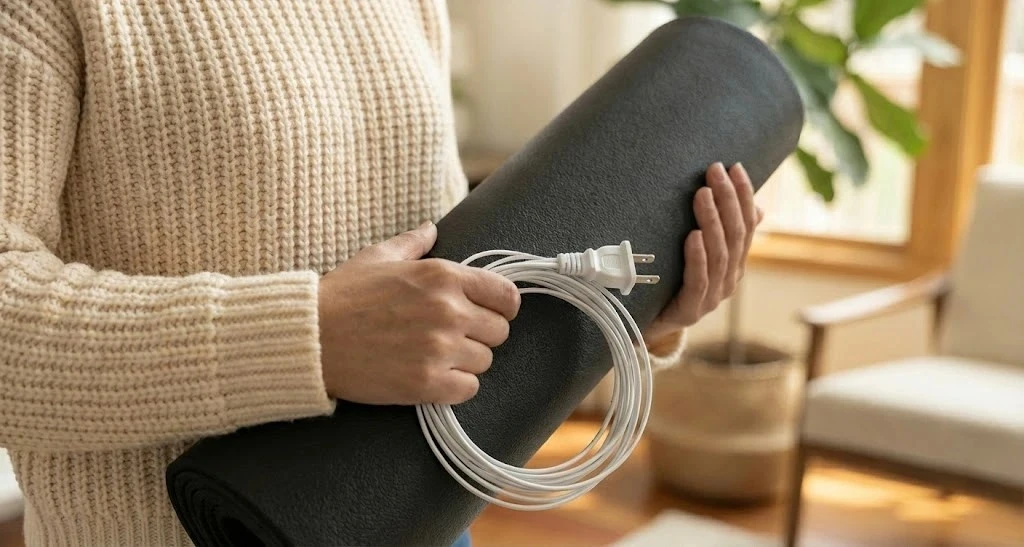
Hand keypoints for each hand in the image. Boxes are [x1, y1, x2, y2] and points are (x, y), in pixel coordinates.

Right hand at [317, 222, 520, 404]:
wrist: (310, 338)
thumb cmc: (342, 295)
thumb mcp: (378, 256)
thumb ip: (413, 243)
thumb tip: (431, 229)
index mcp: (443, 276)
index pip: (507, 296)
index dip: (501, 306)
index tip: (488, 313)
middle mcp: (449, 311)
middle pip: (499, 332)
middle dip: (480, 334)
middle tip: (452, 336)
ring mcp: (439, 349)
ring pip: (485, 361)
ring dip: (465, 361)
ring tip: (435, 355)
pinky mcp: (427, 383)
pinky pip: (468, 389)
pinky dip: (455, 386)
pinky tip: (432, 377)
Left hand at [645, 162, 763, 342]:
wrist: (645, 325)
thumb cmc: (670, 282)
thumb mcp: (694, 253)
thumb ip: (717, 230)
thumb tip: (756, 206)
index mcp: (734, 263)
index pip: (747, 224)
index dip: (744, 195)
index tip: (734, 167)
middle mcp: (728, 279)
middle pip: (735, 235)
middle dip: (727, 200)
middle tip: (714, 171)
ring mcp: (712, 297)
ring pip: (719, 255)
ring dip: (712, 221)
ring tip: (702, 194)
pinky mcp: (691, 311)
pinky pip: (698, 281)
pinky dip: (698, 256)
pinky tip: (692, 235)